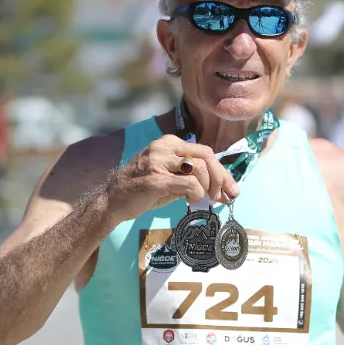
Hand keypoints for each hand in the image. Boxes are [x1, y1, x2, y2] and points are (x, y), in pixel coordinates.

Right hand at [106, 135, 239, 222]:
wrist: (113, 201)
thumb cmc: (144, 190)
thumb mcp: (170, 176)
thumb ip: (192, 176)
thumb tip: (221, 187)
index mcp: (169, 143)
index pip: (205, 152)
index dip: (222, 171)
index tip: (231, 188)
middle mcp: (164, 147)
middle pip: (206, 156)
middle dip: (221, 178)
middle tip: (225, 196)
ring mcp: (158, 161)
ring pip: (198, 169)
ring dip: (208, 188)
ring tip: (204, 200)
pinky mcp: (156, 179)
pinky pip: (188, 184)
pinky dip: (196, 194)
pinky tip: (192, 202)